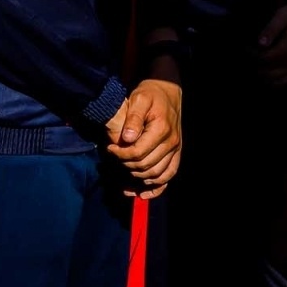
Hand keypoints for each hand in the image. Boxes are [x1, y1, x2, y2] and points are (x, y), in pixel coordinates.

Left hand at [107, 78, 182, 198]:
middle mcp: (171, 142)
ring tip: (124, 168)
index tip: (110, 149)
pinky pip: (168, 176)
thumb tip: (127, 138)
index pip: (138, 153)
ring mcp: (175, 150)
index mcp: (161, 129)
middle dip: (126, 165)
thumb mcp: (139, 99)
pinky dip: (156, 187)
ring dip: (138, 177)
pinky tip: (143, 194)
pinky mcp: (176, 154)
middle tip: (115, 156)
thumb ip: (133, 119)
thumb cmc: (150, 95)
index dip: (121, 155)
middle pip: (145, 166)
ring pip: (156, 174)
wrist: (168, 92)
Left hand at [255, 0, 286, 86]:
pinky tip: (266, 73)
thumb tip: (260, 43)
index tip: (246, 47)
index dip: (252, 55)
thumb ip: (271, 29)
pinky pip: (285, 81)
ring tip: (255, 63)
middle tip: (248, 55)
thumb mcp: (282, 15)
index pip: (264, 59)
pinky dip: (274, 81)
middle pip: (268, 72)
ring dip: (263, 75)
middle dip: (255, 66)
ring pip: (275, 80)